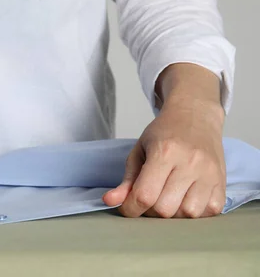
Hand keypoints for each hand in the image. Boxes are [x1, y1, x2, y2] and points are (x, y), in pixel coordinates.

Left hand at [102, 98, 226, 218]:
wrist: (195, 116)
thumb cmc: (164, 133)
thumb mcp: (139, 151)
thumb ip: (126, 180)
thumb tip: (109, 201)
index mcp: (164, 152)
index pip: (145, 195)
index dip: (131, 208)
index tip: (127, 208)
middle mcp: (189, 163)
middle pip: (165, 209)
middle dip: (150, 210)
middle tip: (148, 198)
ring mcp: (209, 174)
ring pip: (187, 215)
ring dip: (173, 213)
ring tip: (168, 196)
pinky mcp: (222, 183)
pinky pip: (208, 212)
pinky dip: (193, 212)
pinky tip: (185, 197)